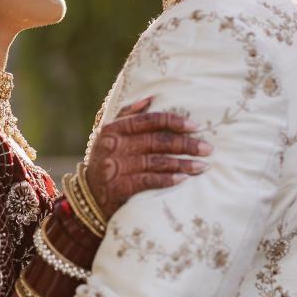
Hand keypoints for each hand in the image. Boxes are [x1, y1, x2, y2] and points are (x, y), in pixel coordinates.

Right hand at [85, 97, 211, 218]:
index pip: (149, 120)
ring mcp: (117, 167)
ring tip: (203, 165)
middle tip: (207, 148)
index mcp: (114, 129)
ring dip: (183, 164)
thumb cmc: (106, 161)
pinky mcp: (120, 187)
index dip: (174, 121)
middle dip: (186, 144)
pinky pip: (149, 180)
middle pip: (158, 141)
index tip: (195, 126)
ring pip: (157, 161)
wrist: (89, 197)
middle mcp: (115, 146)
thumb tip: (150, 99)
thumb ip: (127, 115)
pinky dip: (168, 179)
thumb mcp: (109, 135)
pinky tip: (183, 179)